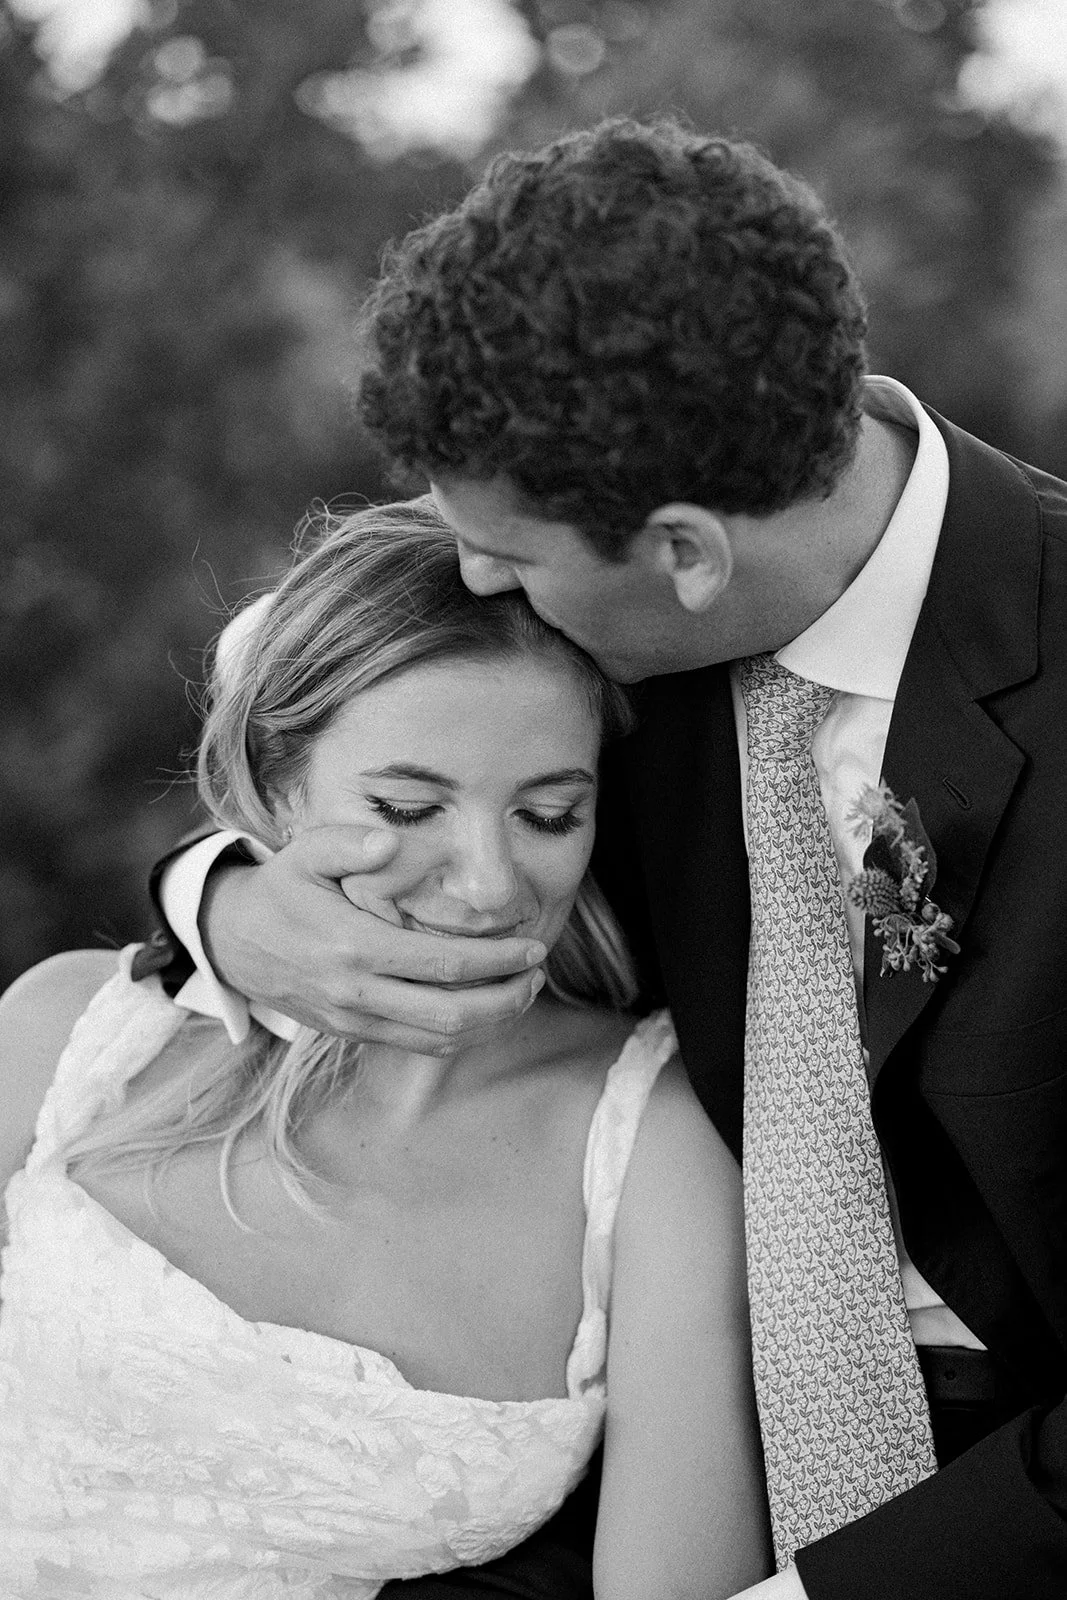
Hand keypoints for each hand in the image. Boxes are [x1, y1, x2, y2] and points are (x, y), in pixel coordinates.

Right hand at [199, 825, 547, 1051]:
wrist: (232, 941)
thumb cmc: (281, 890)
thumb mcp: (304, 853)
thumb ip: (347, 843)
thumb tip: (391, 841)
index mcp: (353, 947)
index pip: (443, 963)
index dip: (497, 960)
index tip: (533, 946)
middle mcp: (356, 992)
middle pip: (451, 1014)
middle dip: (506, 999)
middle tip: (537, 974)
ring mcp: (354, 1020)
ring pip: (438, 1040)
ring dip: (490, 1023)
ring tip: (521, 993)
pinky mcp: (352, 1034)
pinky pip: (417, 1045)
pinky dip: (459, 1035)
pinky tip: (484, 1010)